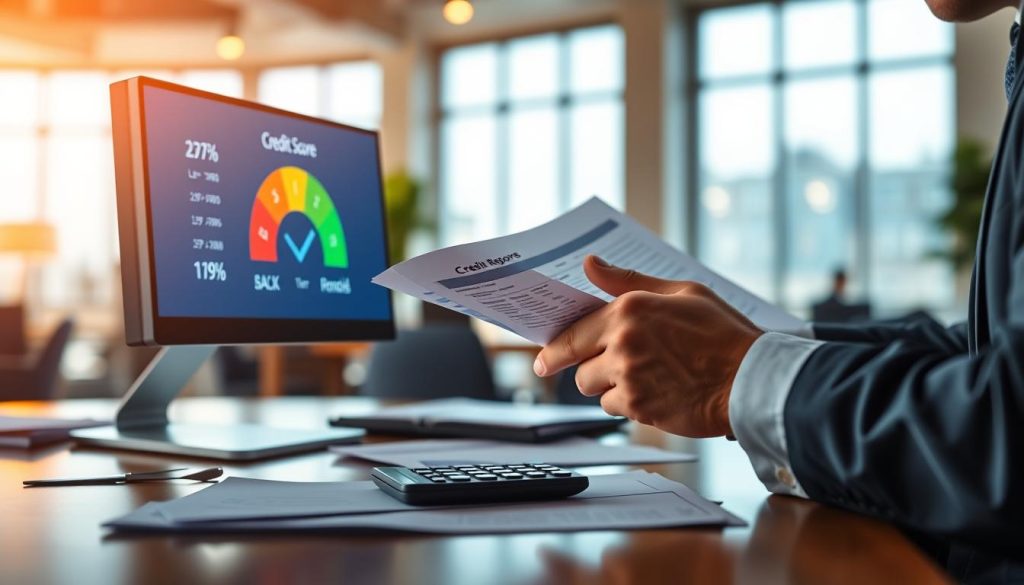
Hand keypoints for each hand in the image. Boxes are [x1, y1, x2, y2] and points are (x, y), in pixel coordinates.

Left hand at [533, 256, 763, 436]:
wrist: (753, 379)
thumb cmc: (724, 333)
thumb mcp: (682, 292)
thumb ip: (629, 280)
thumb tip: (589, 265)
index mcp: (629, 309)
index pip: (574, 332)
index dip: (554, 349)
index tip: (544, 359)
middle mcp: (622, 342)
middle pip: (578, 365)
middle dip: (588, 368)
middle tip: (603, 370)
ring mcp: (629, 377)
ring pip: (595, 389)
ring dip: (611, 387)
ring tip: (646, 377)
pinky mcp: (639, 407)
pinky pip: (616, 408)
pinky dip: (630, 404)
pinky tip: (658, 392)